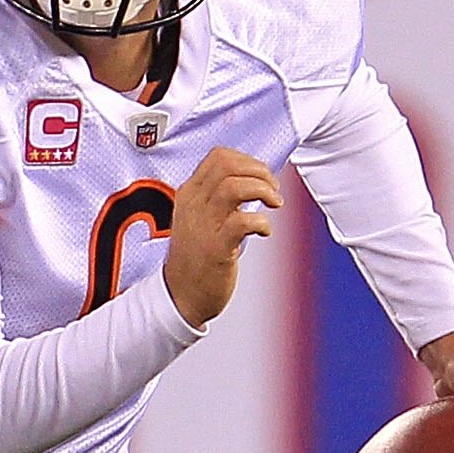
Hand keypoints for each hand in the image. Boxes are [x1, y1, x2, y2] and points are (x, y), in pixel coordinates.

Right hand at [161, 147, 280, 328]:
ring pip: (235, 186)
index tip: (261, 177)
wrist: (180, 296)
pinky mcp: (215, 247)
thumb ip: (217, 196)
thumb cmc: (196, 257)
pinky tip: (264, 231)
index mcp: (189, 194)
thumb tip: (252, 178)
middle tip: (272, 189)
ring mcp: (203, 226)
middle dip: (259, 171)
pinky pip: (243, 221)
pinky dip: (262, 222)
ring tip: (273, 205)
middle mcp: (194, 205)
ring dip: (264, 191)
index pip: (218, 157)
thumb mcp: (198, 217)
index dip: (248, 160)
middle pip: (227, 165)